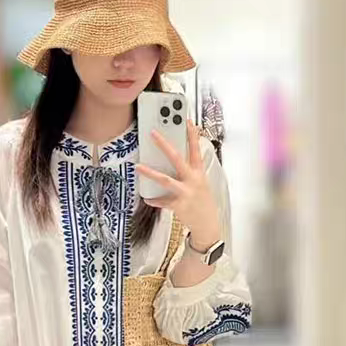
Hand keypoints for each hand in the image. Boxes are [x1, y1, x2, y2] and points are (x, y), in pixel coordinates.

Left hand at [136, 118, 221, 248]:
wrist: (207, 224)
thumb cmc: (202, 201)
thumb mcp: (201, 183)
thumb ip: (190, 171)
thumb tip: (173, 159)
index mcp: (199, 172)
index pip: (196, 149)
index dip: (192, 134)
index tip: (185, 120)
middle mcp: (193, 180)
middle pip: (177, 158)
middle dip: (164, 145)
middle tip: (153, 134)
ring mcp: (186, 192)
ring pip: (165, 180)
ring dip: (150, 173)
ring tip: (138, 166)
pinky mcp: (179, 205)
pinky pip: (162, 201)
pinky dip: (153, 200)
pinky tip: (147, 198)